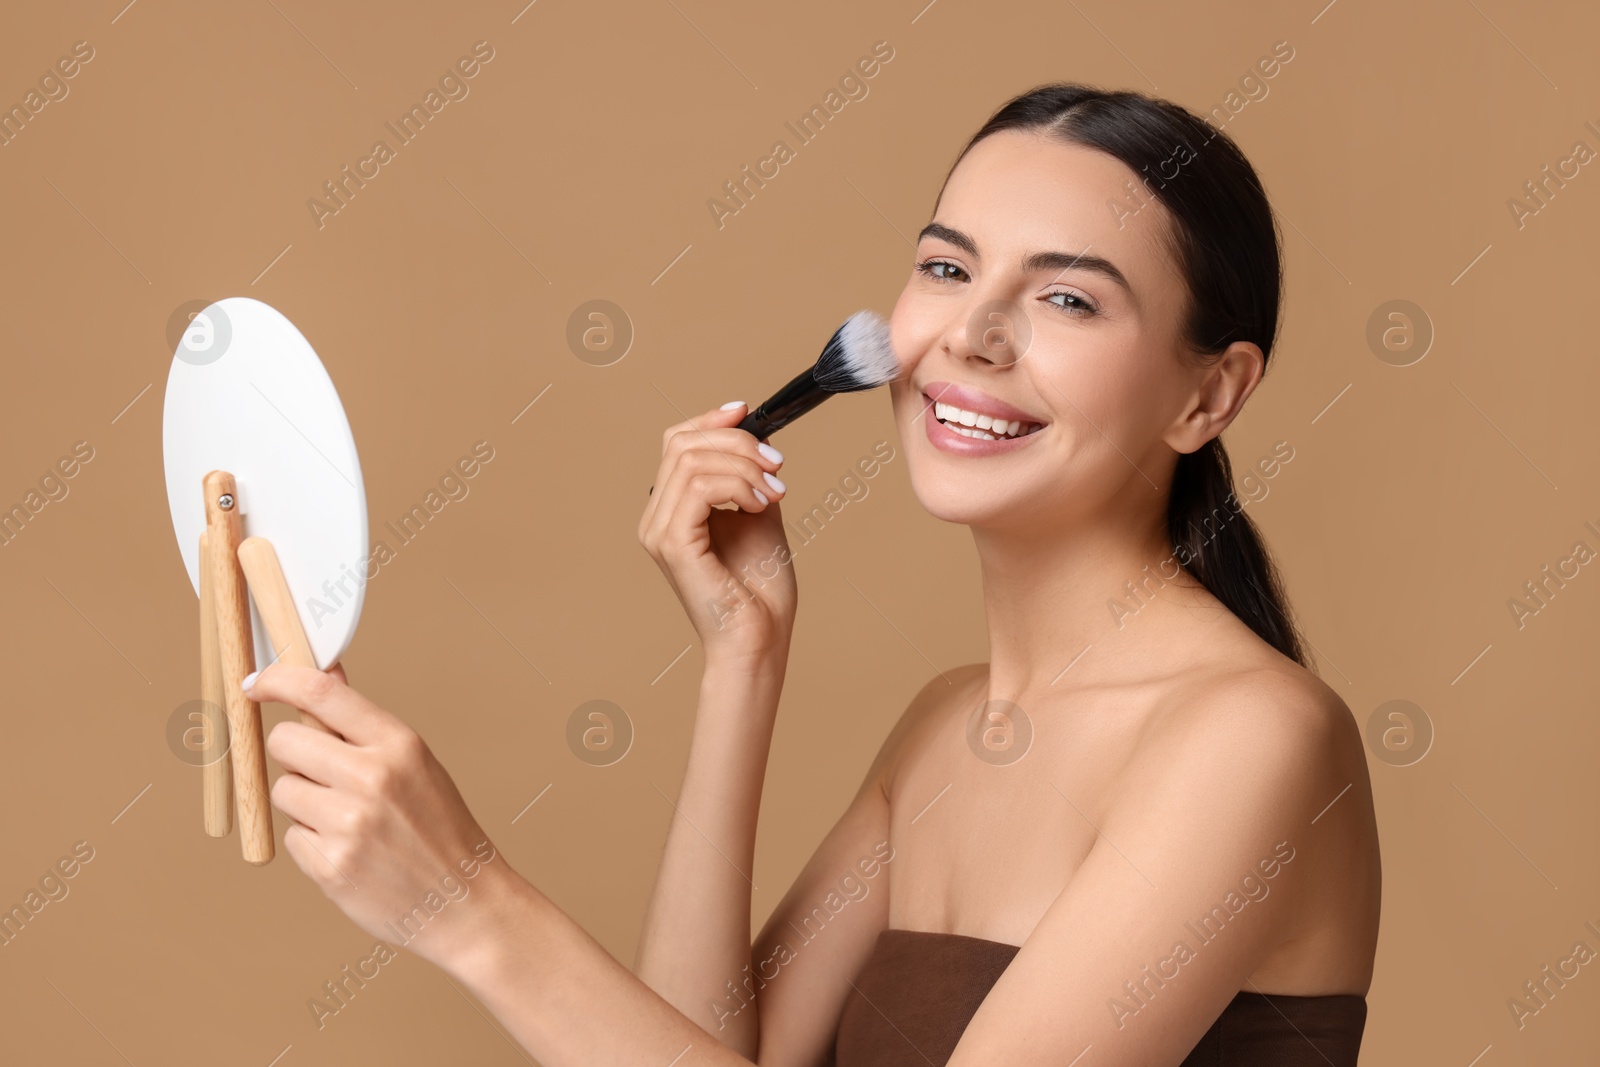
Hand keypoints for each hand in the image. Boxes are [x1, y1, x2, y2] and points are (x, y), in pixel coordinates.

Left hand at [251, 663, 515, 972]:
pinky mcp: (329, 866)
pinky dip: (312, 842)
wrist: (464, 900)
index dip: (279, 679)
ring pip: (284, 790)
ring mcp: (349, 824)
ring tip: (348, 820)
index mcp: (398, 744)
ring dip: (303, 802)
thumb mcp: (415, 762)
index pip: (321, 692)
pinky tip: (350, 851)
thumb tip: (326, 672)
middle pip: (285, 740)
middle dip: (293, 754)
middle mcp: (372, 778)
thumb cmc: (440, 827)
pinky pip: (293, 837)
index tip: (256, 682)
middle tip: (320, 772)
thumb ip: (364, 723)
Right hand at [639, 400, 796, 660]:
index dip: (711, 420)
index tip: (748, 412)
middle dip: (737, 442)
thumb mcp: (758, 514)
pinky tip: (760, 504)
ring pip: (691, 460)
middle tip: (777, 465)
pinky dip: (737, 485)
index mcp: (671, 511)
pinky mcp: (673, 544)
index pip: (675, 443)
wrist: (761, 638)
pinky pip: (698, 487)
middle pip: (682, 443)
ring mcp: (659, 531)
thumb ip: (748, 477)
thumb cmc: (760, 590)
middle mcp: (656, 519)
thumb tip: (754, 436)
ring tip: (774, 491)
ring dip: (744, 465)